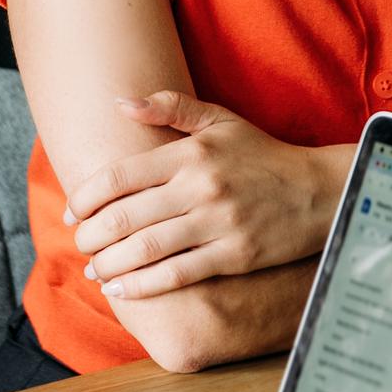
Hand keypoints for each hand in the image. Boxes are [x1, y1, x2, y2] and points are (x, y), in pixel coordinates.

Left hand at [64, 92, 339, 299]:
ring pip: (145, 250)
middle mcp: (200, 187)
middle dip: (90, 236)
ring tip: (94, 269)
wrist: (319, 190)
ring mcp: (217, 223)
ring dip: (109, 264)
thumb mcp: (221, 121)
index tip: (72, 211)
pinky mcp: (233, 256)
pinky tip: (122, 288)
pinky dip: (142, 285)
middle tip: (79, 242)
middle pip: (124, 217)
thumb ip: (169, 107)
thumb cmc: (262, 155)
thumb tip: (119, 102)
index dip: (85, 197)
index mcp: (191, 153)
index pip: (120, 176)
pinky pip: (177, 275)